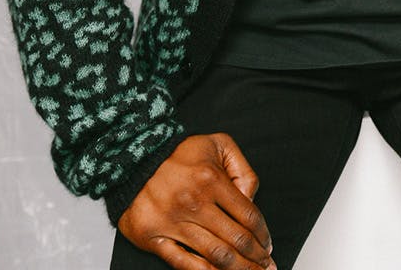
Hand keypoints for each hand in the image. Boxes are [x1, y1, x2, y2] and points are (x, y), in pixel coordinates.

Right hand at [118, 133, 276, 269]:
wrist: (133, 158)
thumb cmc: (178, 153)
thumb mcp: (218, 144)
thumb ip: (242, 169)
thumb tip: (251, 199)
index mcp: (212, 179)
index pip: (248, 215)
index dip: (263, 234)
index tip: (268, 245)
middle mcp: (194, 202)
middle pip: (235, 239)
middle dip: (256, 258)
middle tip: (266, 267)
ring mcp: (173, 222)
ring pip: (215, 255)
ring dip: (237, 269)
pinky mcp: (153, 237)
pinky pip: (183, 263)